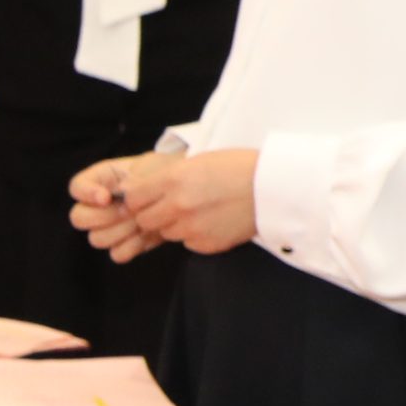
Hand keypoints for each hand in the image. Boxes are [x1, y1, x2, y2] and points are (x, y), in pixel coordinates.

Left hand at [67, 148, 257, 259]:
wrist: (273, 188)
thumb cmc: (238, 168)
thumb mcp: (198, 162)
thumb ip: (167, 178)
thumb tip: (141, 190)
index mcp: (173, 180)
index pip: (133, 199)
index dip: (137, 199)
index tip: (146, 197)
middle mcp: (177, 206)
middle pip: (144, 220)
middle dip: (151, 214)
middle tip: (169, 205)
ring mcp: (191, 228)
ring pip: (165, 233)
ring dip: (173, 225)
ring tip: (197, 211)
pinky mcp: (205, 244)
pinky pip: (187, 243)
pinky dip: (193, 235)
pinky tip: (211, 221)